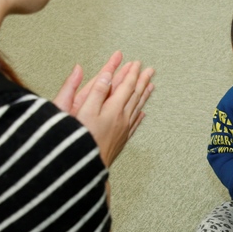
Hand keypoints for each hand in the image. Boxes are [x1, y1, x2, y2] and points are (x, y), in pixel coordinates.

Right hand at [53, 51, 154, 166]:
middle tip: (150, 70)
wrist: (86, 168)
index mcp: (113, 109)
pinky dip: (139, 115)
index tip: (137, 63)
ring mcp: (123, 130)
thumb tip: (108, 76)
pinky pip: (134, 124)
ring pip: (137, 108)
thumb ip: (97, 92)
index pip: (126, 86)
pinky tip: (142, 114)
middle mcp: (122, 119)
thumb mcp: (84, 111)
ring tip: (151, 87)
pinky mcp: (121, 140)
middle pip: (135, 95)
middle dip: (142, 81)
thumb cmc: (81, 140)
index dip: (132, 74)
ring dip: (144, 95)